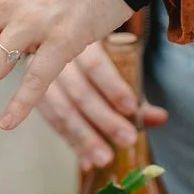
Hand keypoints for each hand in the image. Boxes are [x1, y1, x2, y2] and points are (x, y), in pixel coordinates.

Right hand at [39, 43, 168, 171]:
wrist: (51, 33)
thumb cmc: (89, 47)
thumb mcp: (114, 57)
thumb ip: (135, 87)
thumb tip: (159, 118)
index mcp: (77, 36)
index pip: (96, 64)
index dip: (113, 87)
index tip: (131, 109)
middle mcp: (52, 54)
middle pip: (79, 92)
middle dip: (103, 120)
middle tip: (127, 139)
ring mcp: (36, 74)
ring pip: (60, 109)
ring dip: (84, 138)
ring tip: (103, 158)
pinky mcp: (34, 93)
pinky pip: (51, 120)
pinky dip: (70, 142)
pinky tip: (85, 160)